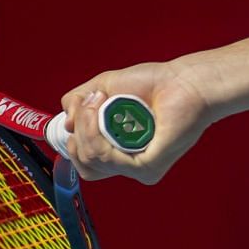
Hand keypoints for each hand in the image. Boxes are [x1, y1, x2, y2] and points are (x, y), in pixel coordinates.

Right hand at [57, 61, 214, 183]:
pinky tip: (102, 109)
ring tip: (98, 101)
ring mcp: (139, 168)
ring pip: (93, 161)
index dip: (74, 141)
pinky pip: (109, 160)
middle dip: (78, 132)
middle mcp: (130, 163)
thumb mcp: (103, 87)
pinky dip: (96, 133)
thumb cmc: (153, 83)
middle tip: (91, 103)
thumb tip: (66, 124)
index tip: (80, 112)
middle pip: (86, 165)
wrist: (182, 80)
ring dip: (85, 128)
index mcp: (120, 151)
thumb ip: (78, 102)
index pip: (86, 163)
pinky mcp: (149, 166)